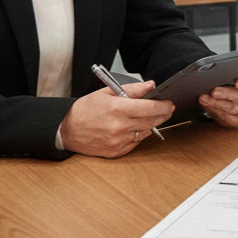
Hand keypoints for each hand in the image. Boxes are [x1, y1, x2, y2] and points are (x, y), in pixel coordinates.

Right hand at [59, 80, 173, 157]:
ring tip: (148, 116)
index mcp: (118, 109)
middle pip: (152, 121)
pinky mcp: (116, 152)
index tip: (169, 102)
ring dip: (151, 124)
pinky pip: (136, 142)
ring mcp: (118, 142)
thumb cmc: (86, 109)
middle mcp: (119, 127)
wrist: (68, 129)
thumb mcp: (108, 92)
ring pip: (146, 132)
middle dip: (163, 114)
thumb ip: (132, 89)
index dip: (164, 105)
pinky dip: (138, 134)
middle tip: (167, 108)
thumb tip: (150, 85)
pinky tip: (134, 127)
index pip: (150, 108)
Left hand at [199, 75, 237, 126]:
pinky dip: (215, 111)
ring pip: (232, 109)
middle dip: (226, 94)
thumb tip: (218, 74)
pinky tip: (207, 105)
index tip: (236, 82)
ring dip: (216, 104)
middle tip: (213, 91)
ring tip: (204, 98)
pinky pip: (227, 118)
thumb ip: (233, 75)